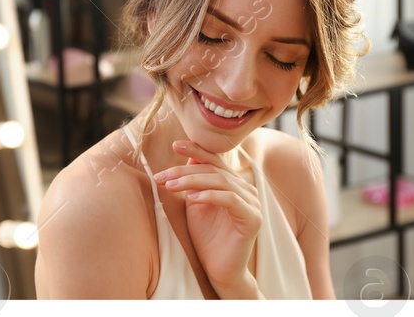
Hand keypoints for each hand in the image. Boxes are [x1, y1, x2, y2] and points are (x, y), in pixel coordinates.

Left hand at [152, 141, 261, 297]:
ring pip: (221, 181)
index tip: (174, 144)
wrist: (219, 269)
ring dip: (192, 181)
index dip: (196, 150)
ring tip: (170, 186)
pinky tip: (191, 199)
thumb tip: (186, 156)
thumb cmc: (207, 238)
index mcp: (234, 183)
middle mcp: (247, 189)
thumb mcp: (196, 205)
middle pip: (214, 170)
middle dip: (184, 171)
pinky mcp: (253, 218)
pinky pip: (231, 200)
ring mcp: (252, 203)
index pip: (215, 160)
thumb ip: (194, 183)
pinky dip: (210, 196)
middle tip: (161, 176)